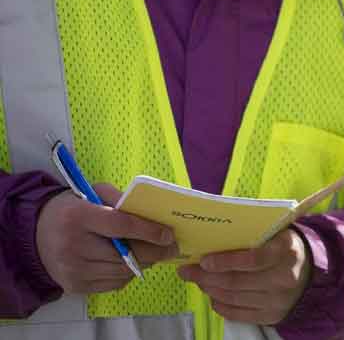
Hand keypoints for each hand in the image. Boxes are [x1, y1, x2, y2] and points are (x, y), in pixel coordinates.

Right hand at [33, 185, 176, 293]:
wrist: (36, 234)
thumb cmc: (73, 209)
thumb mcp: (92, 193)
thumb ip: (120, 200)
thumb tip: (153, 215)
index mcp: (78, 217)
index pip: (120, 226)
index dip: (148, 231)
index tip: (168, 234)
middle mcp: (72, 246)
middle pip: (124, 254)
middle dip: (153, 251)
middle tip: (172, 247)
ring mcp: (72, 269)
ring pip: (121, 272)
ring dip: (144, 264)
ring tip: (156, 254)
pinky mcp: (74, 286)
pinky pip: (112, 284)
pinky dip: (127, 274)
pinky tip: (132, 263)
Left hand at [178, 225, 312, 325]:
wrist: (309, 271)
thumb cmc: (283, 246)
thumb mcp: (275, 233)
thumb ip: (251, 234)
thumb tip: (210, 239)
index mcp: (286, 252)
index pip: (253, 260)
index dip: (225, 261)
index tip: (204, 260)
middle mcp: (285, 278)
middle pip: (236, 281)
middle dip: (206, 277)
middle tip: (188, 271)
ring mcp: (278, 300)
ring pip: (233, 298)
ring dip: (209, 289)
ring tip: (198, 280)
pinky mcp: (272, 316)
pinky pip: (237, 313)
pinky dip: (219, 304)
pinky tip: (213, 294)